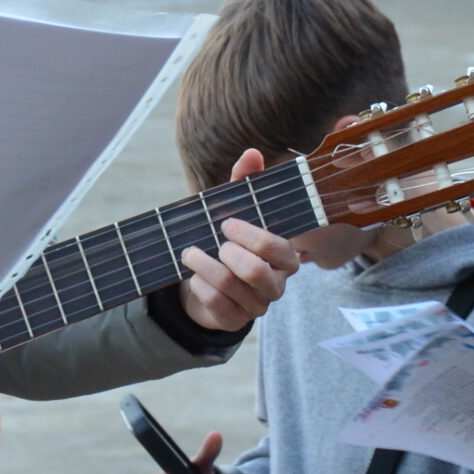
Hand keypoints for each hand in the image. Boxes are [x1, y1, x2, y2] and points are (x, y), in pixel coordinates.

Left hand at [177, 148, 300, 334]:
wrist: (204, 280)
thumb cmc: (226, 240)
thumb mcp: (233, 209)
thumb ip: (244, 182)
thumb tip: (252, 153)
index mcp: (284, 256)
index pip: (276, 248)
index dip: (250, 235)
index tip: (226, 223)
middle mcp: (276, 284)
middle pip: (256, 272)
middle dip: (227, 253)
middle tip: (213, 241)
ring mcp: (257, 306)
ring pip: (230, 287)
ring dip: (203, 265)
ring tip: (189, 253)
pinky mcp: (235, 321)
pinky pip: (216, 304)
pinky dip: (199, 286)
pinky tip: (194, 277)